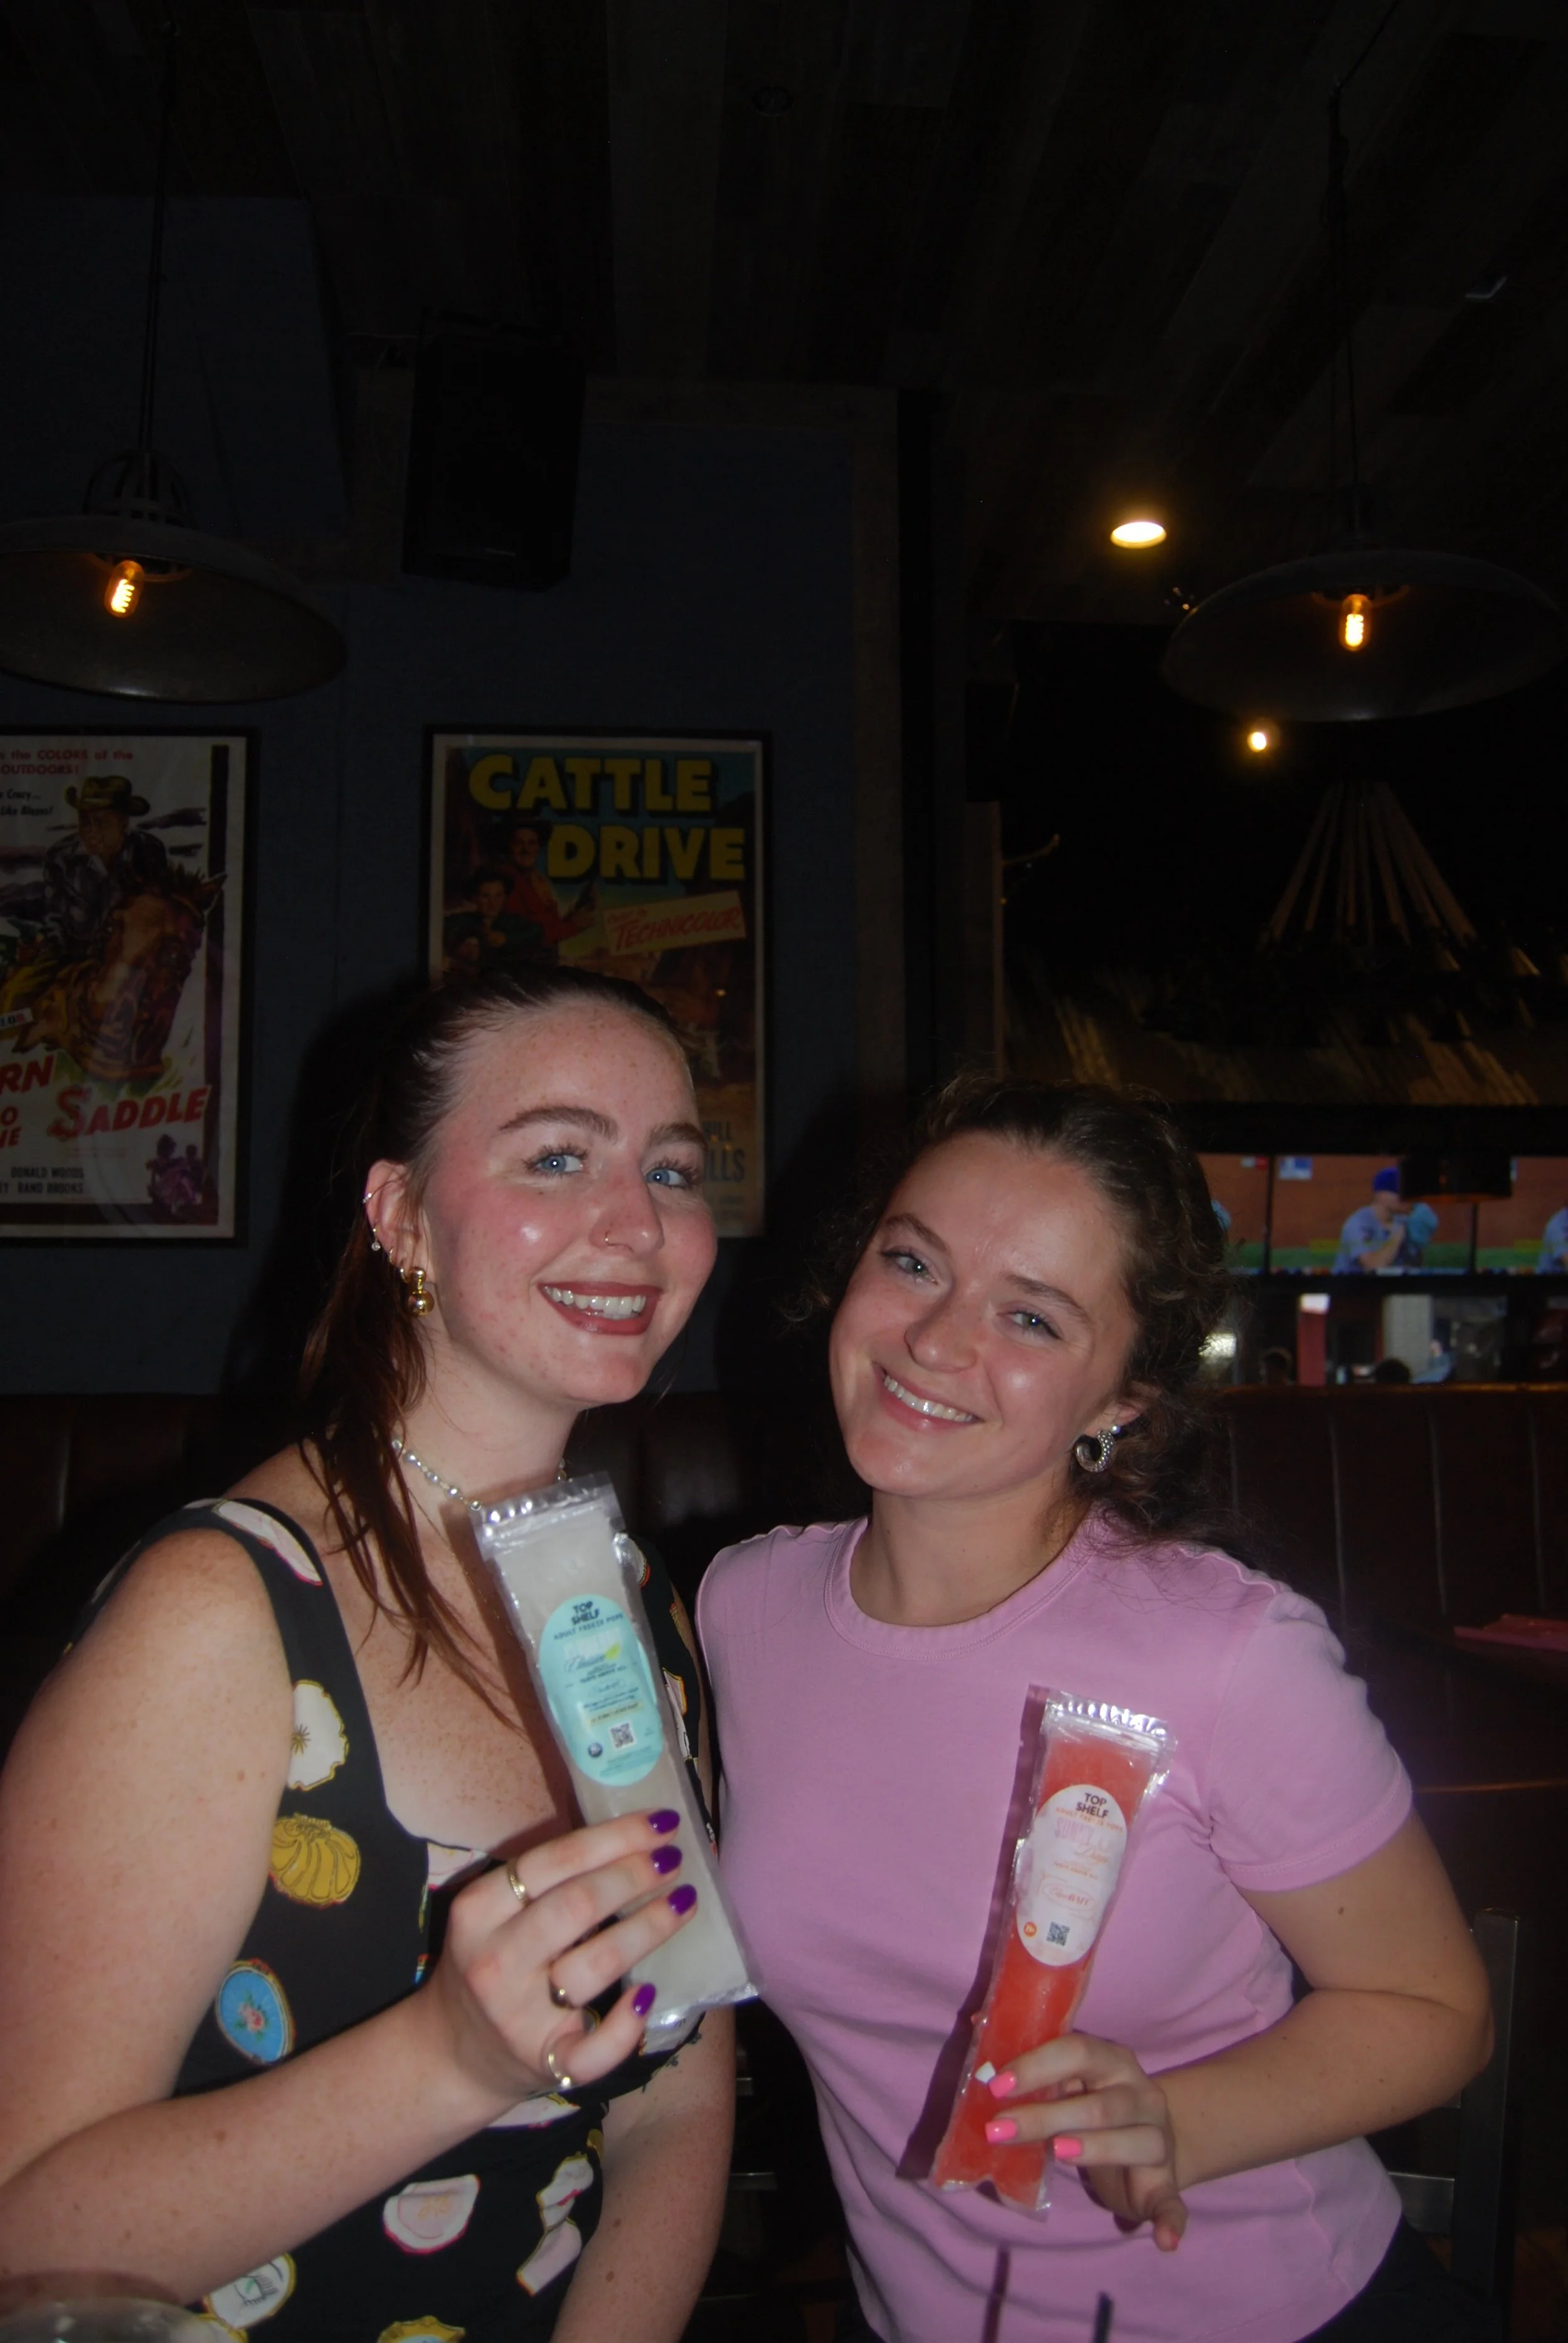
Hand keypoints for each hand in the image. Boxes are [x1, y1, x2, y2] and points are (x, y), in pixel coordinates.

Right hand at [423, 1810, 693, 2110]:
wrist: (453, 2053)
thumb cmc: (492, 1963)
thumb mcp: (494, 1913)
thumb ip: (546, 1880)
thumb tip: (633, 1838)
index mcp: (478, 1910)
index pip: (554, 1860)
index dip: (615, 1837)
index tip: (662, 1823)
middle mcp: (495, 1961)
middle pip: (577, 1905)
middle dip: (635, 1875)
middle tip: (674, 1860)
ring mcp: (518, 2017)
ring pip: (595, 1965)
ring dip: (648, 1928)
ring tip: (683, 1902)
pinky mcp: (545, 2063)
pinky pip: (594, 2050)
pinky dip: (626, 2025)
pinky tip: (648, 1994)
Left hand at [983, 2032, 1186, 2250]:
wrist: (1154, 2141)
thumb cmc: (1094, 2105)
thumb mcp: (1069, 2081)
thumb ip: (1031, 2064)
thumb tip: (974, 2023)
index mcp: (1112, 2061)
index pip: (1077, 2050)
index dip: (1037, 2066)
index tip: (996, 2086)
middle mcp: (1141, 2093)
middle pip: (1100, 2103)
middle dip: (1047, 2115)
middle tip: (1001, 2129)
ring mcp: (1158, 2138)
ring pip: (1135, 2140)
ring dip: (1096, 2147)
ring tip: (1056, 2153)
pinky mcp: (1167, 2183)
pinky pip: (1174, 2202)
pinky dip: (1172, 2221)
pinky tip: (1163, 2241)